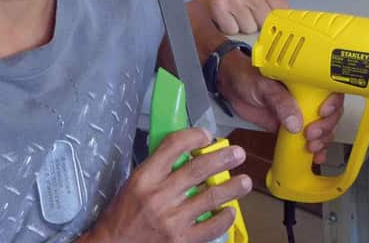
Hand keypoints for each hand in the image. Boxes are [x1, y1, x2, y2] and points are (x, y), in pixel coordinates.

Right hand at [82, 128, 248, 242]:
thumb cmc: (123, 215)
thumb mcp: (134, 183)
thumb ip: (159, 168)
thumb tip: (189, 152)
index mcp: (145, 178)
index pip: (173, 146)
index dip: (194, 136)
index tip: (207, 136)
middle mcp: (159, 196)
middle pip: (199, 169)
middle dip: (224, 158)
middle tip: (238, 153)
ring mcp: (171, 219)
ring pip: (211, 196)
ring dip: (233, 187)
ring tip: (244, 181)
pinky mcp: (180, 240)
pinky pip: (211, 227)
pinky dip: (225, 218)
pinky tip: (230, 210)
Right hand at [194, 0, 287, 34]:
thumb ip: (272, 4)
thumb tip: (286, 23)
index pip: (280, 10)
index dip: (276, 20)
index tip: (272, 24)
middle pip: (264, 22)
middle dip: (258, 24)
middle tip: (249, 17)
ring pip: (248, 29)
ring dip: (243, 27)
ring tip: (237, 17)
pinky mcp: (219, 7)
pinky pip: (232, 30)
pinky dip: (229, 29)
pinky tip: (227, 19)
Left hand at [218, 54, 345, 164]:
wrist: (230, 86)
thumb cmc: (247, 76)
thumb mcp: (264, 86)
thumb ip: (280, 102)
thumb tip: (296, 124)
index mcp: (306, 80)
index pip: (330, 90)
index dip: (333, 103)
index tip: (323, 112)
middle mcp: (308, 96)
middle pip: (331, 113)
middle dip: (326, 127)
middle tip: (311, 135)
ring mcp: (301, 112)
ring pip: (323, 127)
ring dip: (323, 140)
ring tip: (312, 147)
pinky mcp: (292, 127)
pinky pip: (308, 137)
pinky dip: (314, 148)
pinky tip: (315, 156)